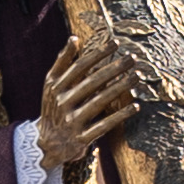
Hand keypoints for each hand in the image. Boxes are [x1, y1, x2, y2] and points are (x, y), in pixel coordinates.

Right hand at [41, 34, 137, 154]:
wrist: (47, 144)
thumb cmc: (54, 108)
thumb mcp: (51, 85)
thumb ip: (62, 62)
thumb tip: (74, 39)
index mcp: (55, 87)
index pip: (79, 67)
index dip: (97, 54)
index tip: (116, 43)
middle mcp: (62, 103)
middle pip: (92, 82)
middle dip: (114, 68)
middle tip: (132, 58)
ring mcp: (71, 122)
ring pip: (99, 102)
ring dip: (120, 88)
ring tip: (137, 76)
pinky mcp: (81, 139)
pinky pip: (104, 125)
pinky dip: (120, 116)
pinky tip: (135, 106)